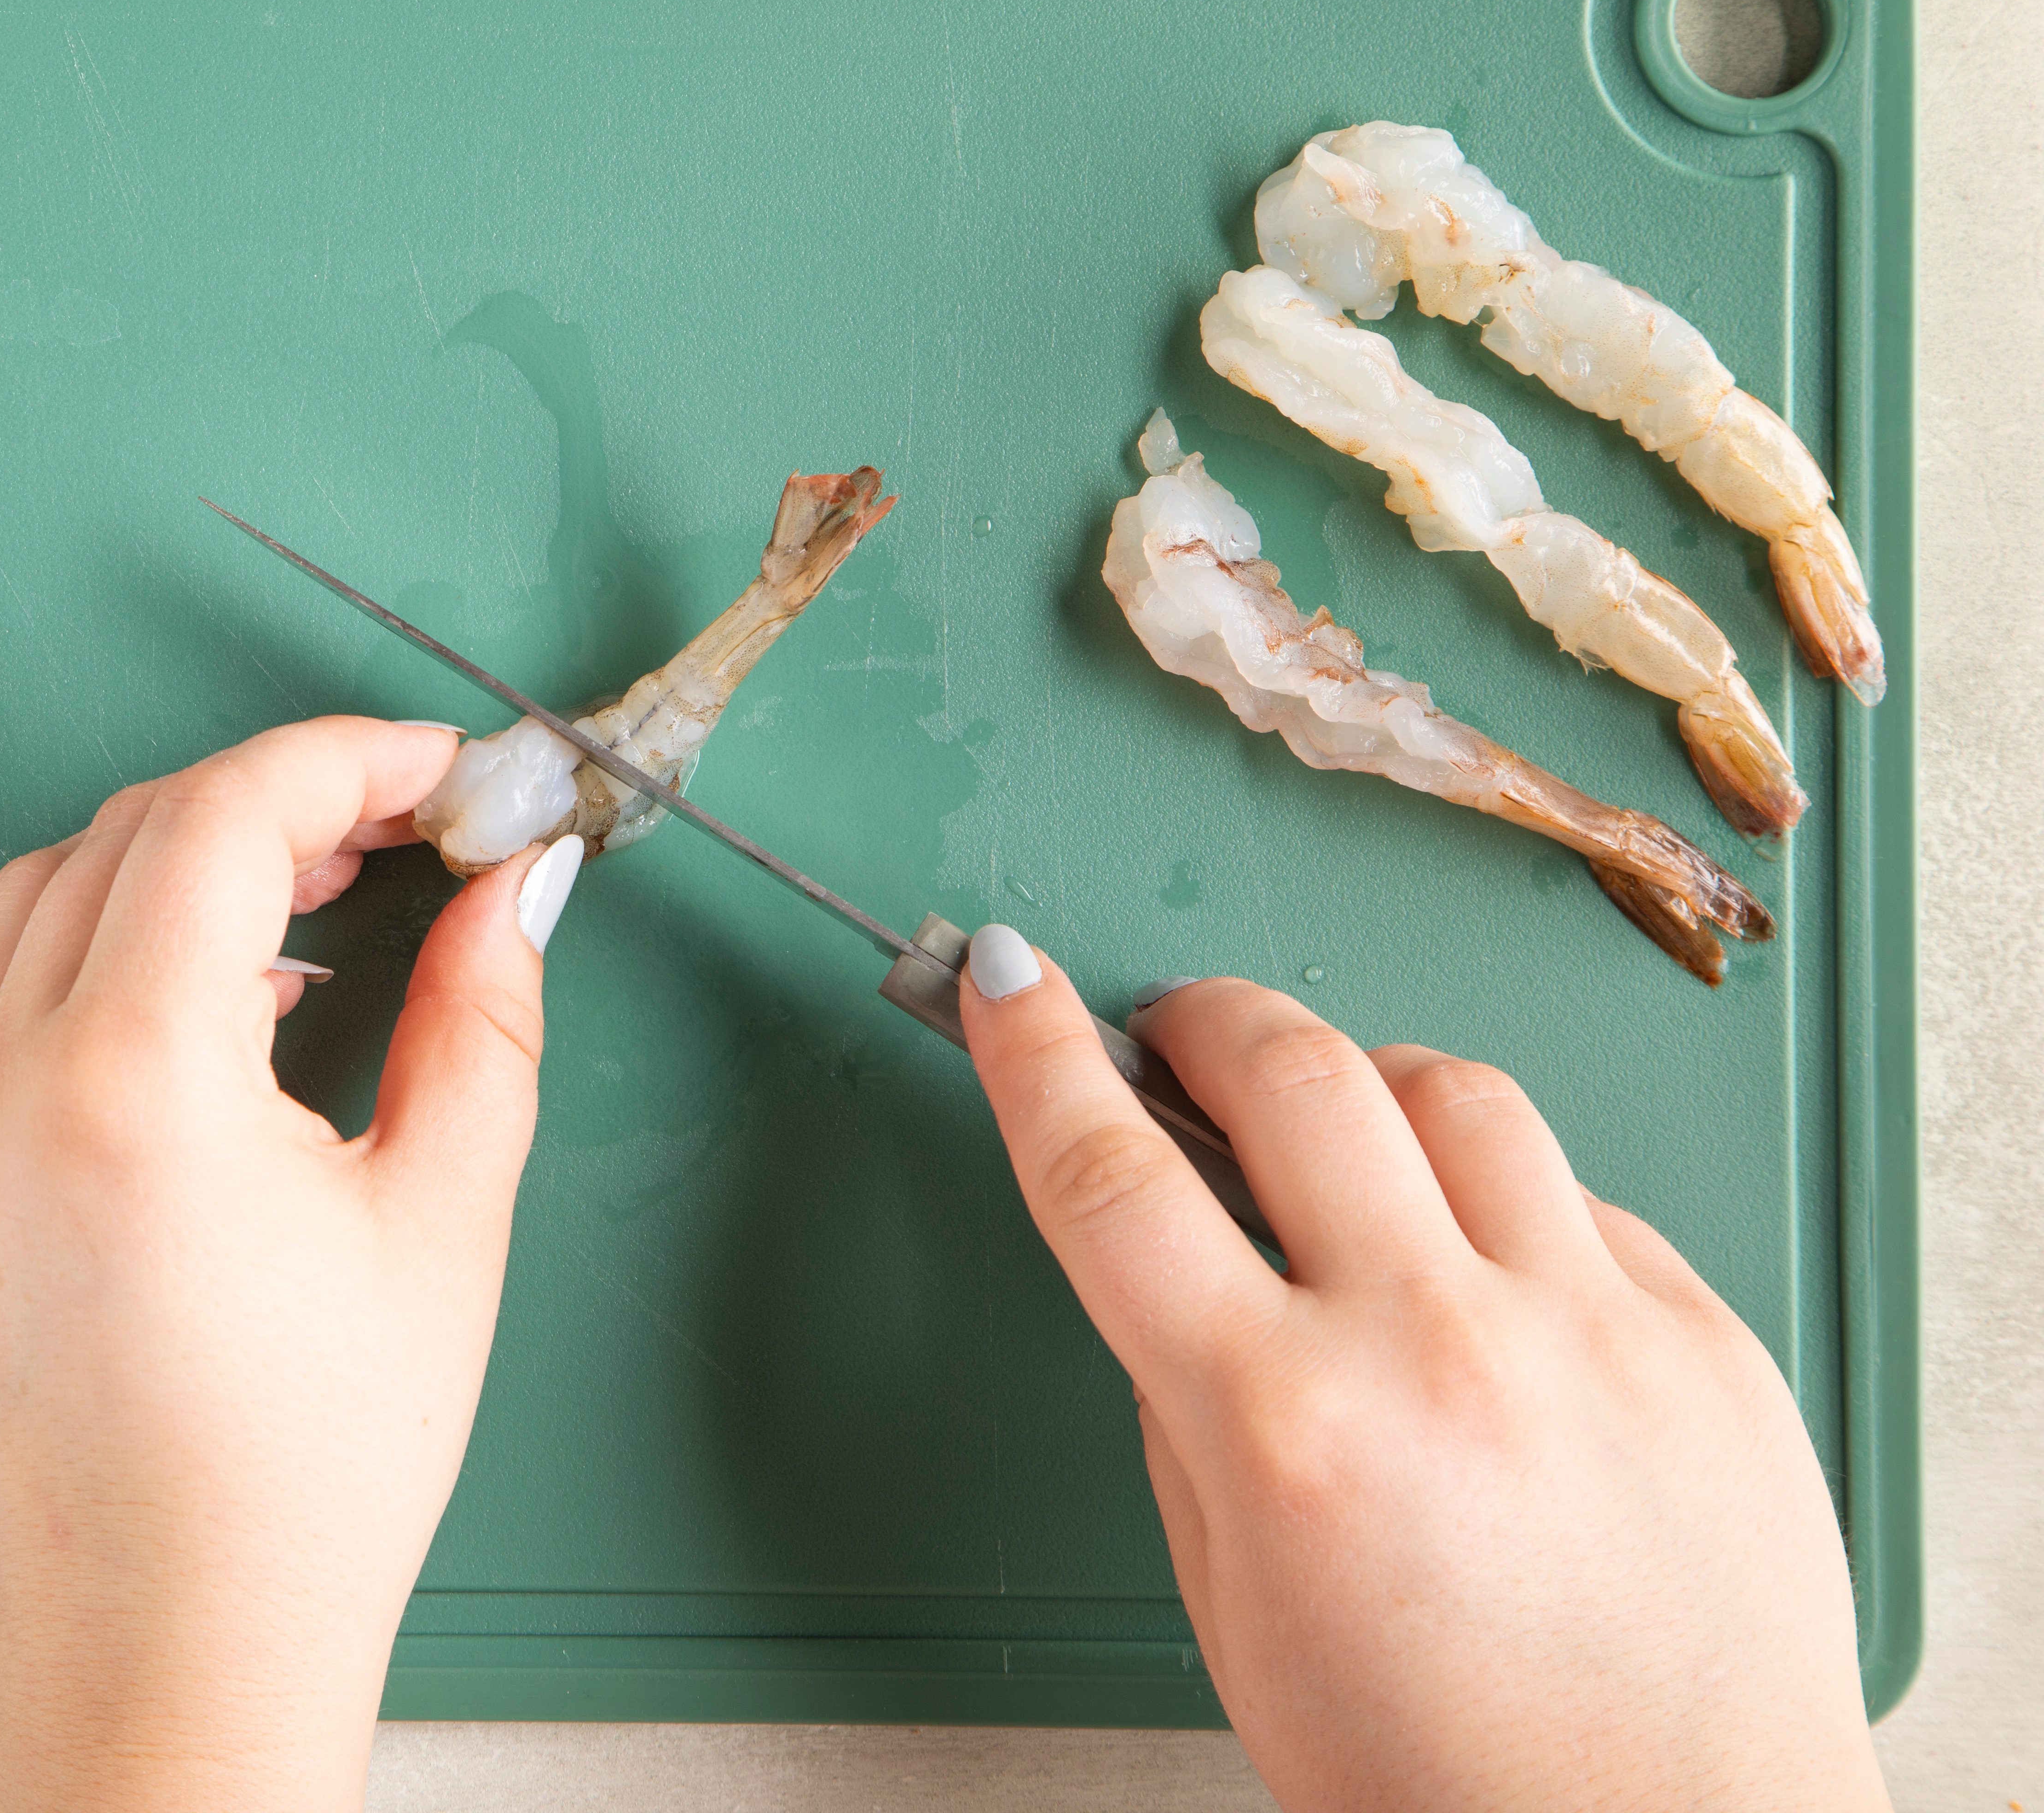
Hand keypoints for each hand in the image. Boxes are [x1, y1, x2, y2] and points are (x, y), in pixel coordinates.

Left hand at [0, 717, 582, 1812]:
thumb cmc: (307, 1482)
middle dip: (275, 794)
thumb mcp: (440, 1229)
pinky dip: (98, 946)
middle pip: (130, 834)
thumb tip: (514, 888)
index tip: (442, 770)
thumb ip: (480, 1025)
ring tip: (309, 903)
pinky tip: (209, 1006)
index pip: (227, 814)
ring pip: (41, 898)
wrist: (165, 1659)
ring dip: (175, 860)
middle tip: (403, 825)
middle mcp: (7, 1086)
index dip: (348, 756)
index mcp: (133, 1081)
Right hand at [956, 931, 1888, 1810]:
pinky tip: (1484, 1267)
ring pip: (1453, 1091)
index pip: (1111, 1174)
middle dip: (1204, 1018)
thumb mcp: (1236, 1611)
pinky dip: (1506, 1203)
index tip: (1008, 979)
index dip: (1037, 1049)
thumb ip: (1191, 1418)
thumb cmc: (1445, 1776)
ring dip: (1365, 1083)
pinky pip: (1583, 1199)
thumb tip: (1178, 1264)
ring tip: (1344, 1130)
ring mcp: (1588, 1330)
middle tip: (1178, 1033)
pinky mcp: (1703, 1342)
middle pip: (1290, 1068)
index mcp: (1288, 1430)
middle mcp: (1437, 1349)